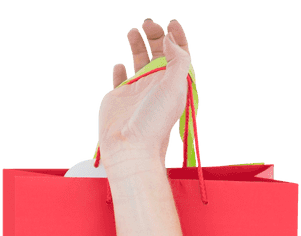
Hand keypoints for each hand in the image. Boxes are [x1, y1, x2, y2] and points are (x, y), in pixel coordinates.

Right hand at [97, 18, 194, 174]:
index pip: (180, 58)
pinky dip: (120, 69)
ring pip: (140, 63)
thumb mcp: (173, 88)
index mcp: (174, 86)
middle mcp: (158, 88)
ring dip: (138, 46)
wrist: (131, 147)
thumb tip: (170, 39)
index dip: (178, 40)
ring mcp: (139, 92)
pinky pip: (121, 79)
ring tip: (134, 32)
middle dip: (156, 36)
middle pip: (159, 56)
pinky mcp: (121, 97)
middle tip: (149, 23)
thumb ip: (176, 61)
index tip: (172, 23)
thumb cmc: (154, 121)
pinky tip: (120, 65)